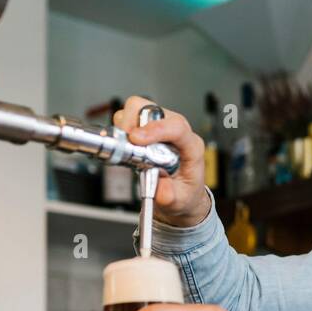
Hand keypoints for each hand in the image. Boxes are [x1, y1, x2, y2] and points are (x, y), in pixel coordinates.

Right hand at [113, 95, 209, 226]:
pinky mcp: (145, 128)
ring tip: (127, 148)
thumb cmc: (183, 193)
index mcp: (191, 147)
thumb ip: (171, 196)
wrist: (179, 194)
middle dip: (134, 123)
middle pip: (153, 109)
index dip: (155, 129)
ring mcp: (160, 127)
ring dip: (125, 126)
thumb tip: (162, 190)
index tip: (136, 138)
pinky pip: (127, 117)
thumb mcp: (181, 201)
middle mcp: (176, 131)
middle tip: (127, 143)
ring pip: (137, 108)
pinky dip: (120, 129)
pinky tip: (125, 147)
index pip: (177, 127)